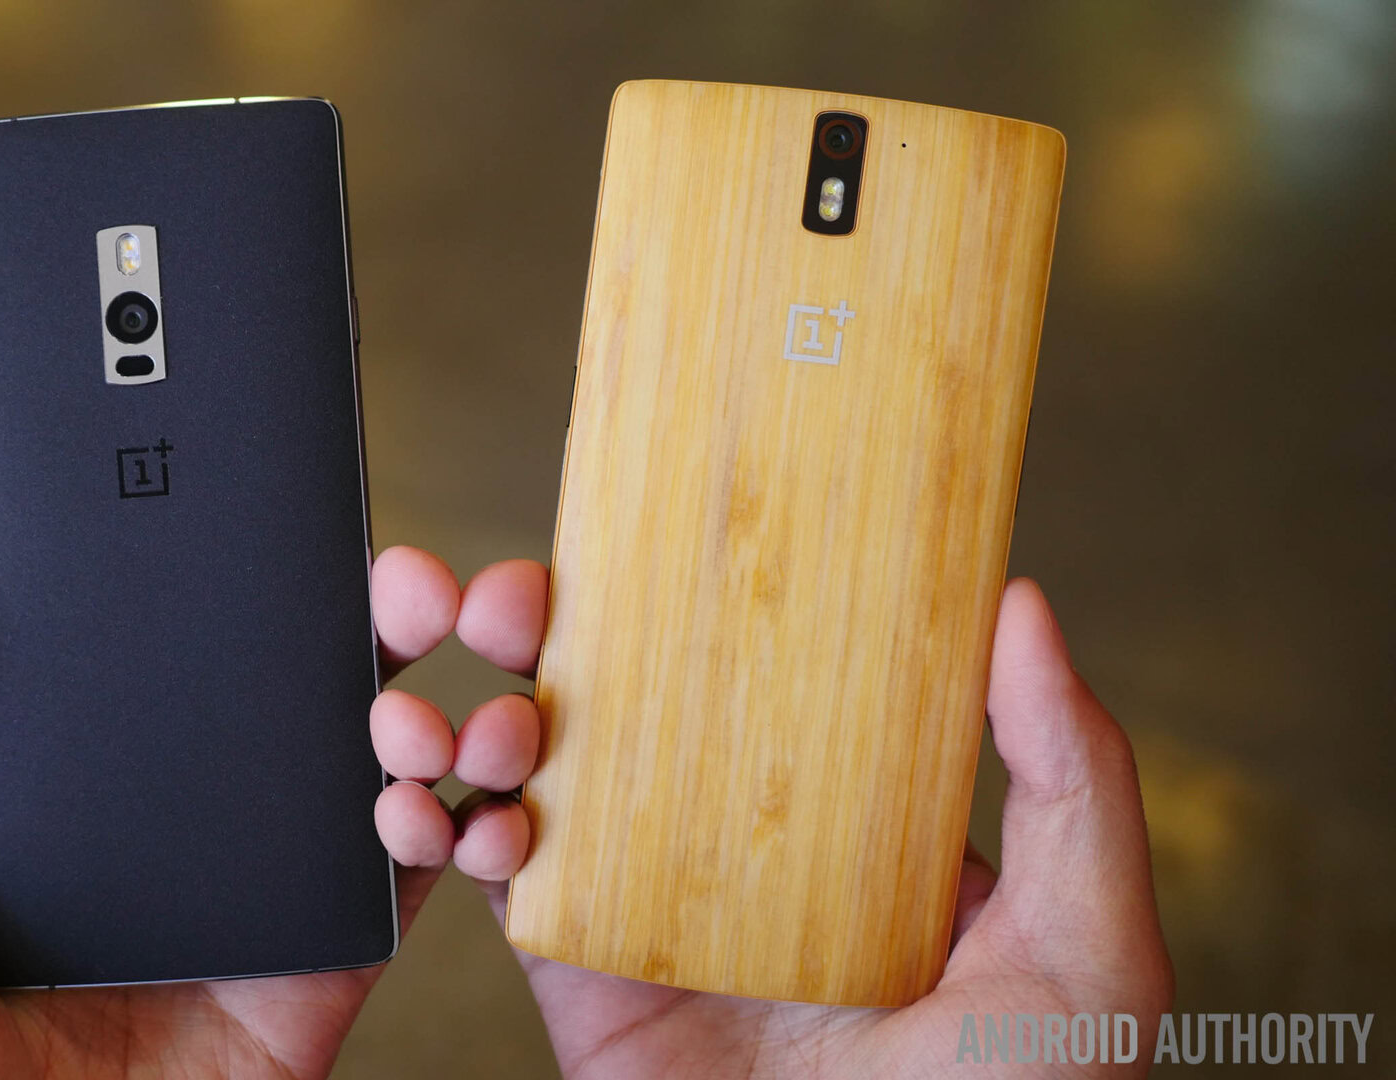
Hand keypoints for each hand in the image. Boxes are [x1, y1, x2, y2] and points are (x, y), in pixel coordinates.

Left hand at [0, 532, 463, 1078]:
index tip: (267, 492)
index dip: (216, 571)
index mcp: (65, 798)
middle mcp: (168, 836)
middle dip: (360, 621)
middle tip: (398, 576)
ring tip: (424, 666)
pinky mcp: (309, 978)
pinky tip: (438, 786)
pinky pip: (398, 891)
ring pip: (363, 778)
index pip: (159, 654)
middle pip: (280, 700)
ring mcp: (245, 903)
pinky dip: (443, 832)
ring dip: (418, 711)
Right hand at [372, 563, 1174, 1078]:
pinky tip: (442, 803)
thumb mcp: (1083, 951)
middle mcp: (740, 832)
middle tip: (515, 599)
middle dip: (546, 627)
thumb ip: (1073, 782)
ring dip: (478, 714)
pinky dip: (445, 825)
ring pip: (539, 764)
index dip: (693, 577)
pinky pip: (496, 873)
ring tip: (472, 711)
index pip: (764, 652)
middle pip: (626, 689)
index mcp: (850, 801)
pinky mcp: (576, 964)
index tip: (639, 514)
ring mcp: (651, 894)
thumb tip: (1020, 606)